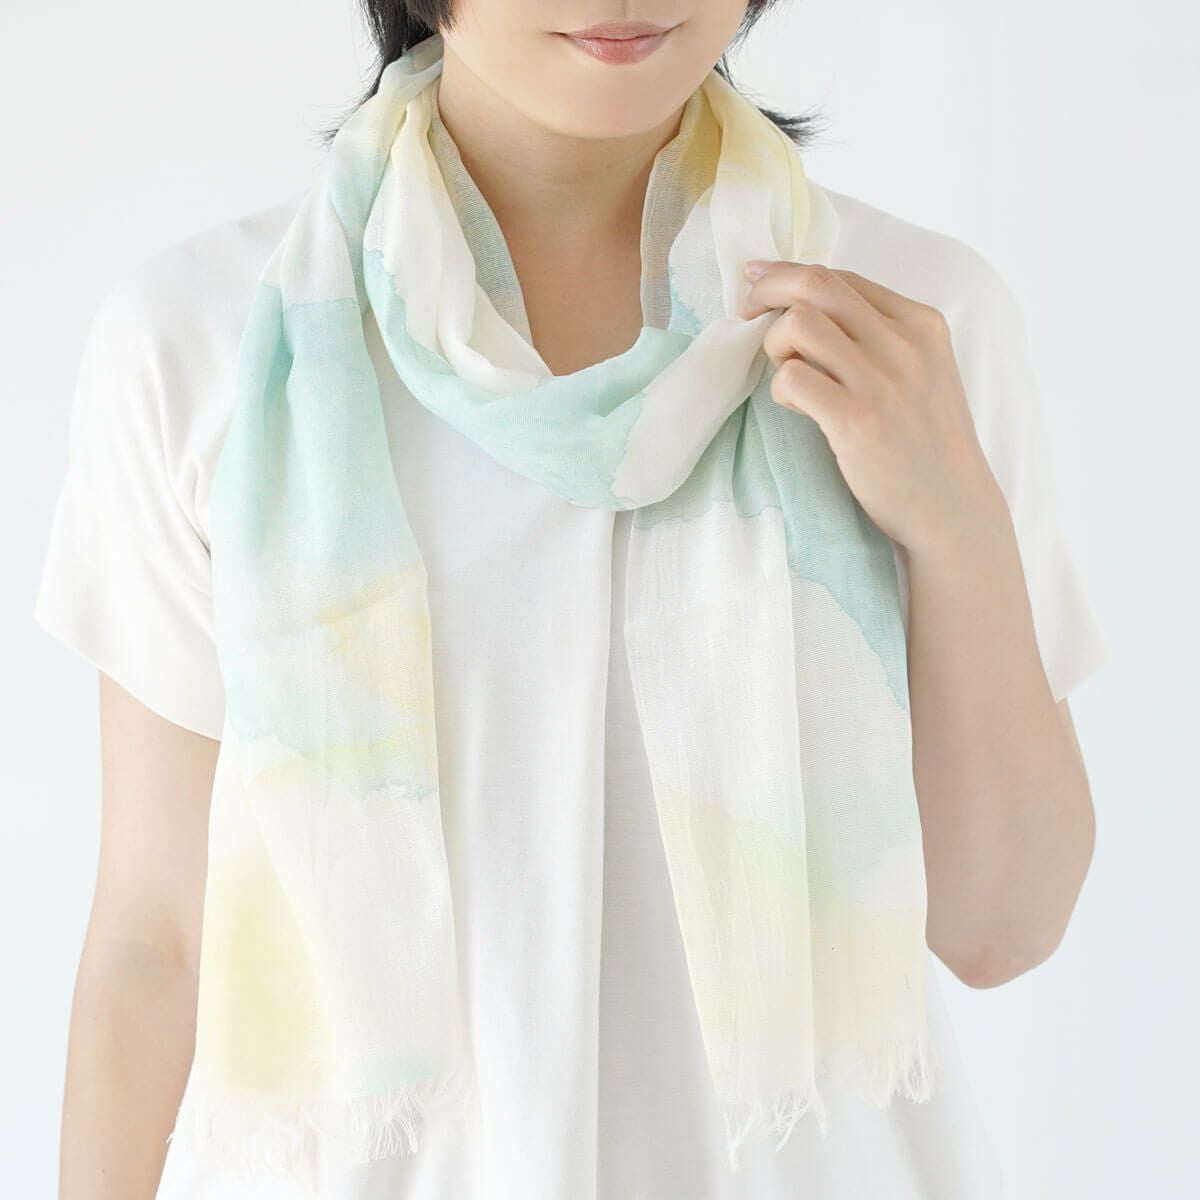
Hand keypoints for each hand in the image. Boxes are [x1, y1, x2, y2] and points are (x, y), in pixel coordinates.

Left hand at [740, 259, 1009, 559]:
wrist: (952, 507)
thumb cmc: (926, 442)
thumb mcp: (923, 372)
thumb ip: (880, 338)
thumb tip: (807, 309)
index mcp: (922, 323)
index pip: (842, 277)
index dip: (790, 274)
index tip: (759, 280)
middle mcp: (905, 344)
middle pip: (816, 286)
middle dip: (768, 290)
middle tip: (747, 312)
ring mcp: (881, 381)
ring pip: (799, 324)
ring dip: (775, 344)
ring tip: (785, 373)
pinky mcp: (856, 420)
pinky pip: (792, 378)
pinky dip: (781, 388)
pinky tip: (798, 407)